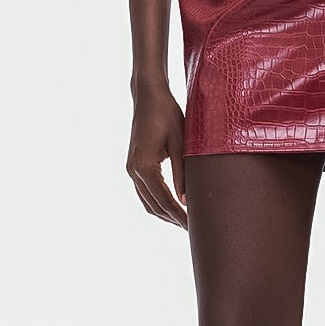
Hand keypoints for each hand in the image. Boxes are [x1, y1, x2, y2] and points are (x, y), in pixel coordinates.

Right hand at [126, 86, 188, 229]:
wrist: (148, 97)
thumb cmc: (168, 114)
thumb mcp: (180, 143)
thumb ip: (182, 172)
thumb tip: (186, 200)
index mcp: (144, 167)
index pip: (164, 200)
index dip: (179, 216)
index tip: (193, 226)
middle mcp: (133, 171)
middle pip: (153, 205)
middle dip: (172, 219)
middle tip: (193, 229)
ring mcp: (130, 169)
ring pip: (146, 201)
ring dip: (164, 213)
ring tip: (183, 221)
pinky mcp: (133, 165)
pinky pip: (144, 191)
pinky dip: (157, 202)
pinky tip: (172, 205)